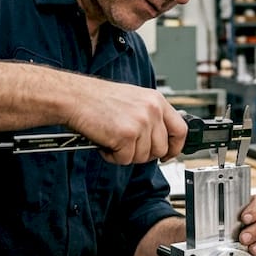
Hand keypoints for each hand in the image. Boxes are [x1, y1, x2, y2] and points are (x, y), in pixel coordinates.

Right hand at [67, 79, 186, 164]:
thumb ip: (150, 116)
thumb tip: (159, 137)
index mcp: (156, 100)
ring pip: (143, 157)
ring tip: (113, 140)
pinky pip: (125, 159)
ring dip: (126, 154)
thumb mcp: (133, 99)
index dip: (175, 147)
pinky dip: (113, 156)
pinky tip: (105, 142)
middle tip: (127, 147)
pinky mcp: (126, 136)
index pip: (180, 130)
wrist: (74, 96)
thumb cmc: (97, 98)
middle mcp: (152, 111)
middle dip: (144, 153)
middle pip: (161, 148)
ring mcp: (140, 123)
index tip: (168, 154)